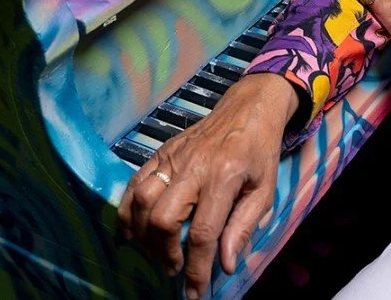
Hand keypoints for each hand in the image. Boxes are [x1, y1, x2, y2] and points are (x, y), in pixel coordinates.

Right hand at [118, 72, 297, 299]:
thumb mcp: (265, 191)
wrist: (246, 109)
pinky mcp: (160, 153)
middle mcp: (192, 167)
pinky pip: (133, 183)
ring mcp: (171, 158)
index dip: (196, 269)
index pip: (202, 233)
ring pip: (142, 200)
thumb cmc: (259, 153)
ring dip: (143, 234)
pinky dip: (126, 210)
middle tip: (174, 268)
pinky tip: (131, 231)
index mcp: (223, 178)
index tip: (194, 293)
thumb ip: (244, 227)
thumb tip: (226, 264)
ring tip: (156, 252)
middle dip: (165, 252)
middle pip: (163, 218)